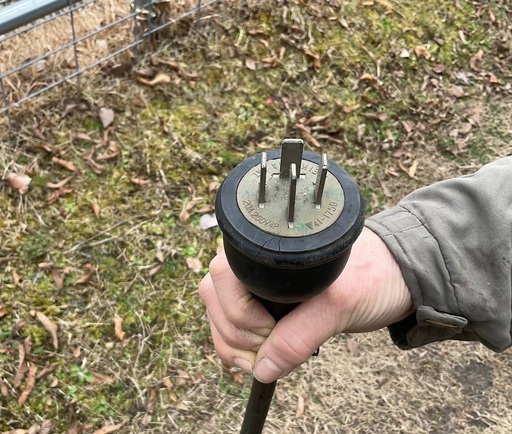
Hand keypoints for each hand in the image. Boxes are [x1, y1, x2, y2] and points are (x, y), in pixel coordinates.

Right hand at [198, 227, 413, 382]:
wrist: (399, 276)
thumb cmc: (375, 275)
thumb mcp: (340, 304)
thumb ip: (300, 334)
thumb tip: (262, 368)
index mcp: (267, 247)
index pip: (222, 277)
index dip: (239, 313)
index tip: (270, 333)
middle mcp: (255, 262)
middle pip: (214, 297)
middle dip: (234, 332)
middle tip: (269, 350)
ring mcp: (258, 281)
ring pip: (219, 312)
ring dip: (232, 343)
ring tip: (262, 361)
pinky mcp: (266, 300)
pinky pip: (235, 323)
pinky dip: (240, 346)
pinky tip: (260, 358)